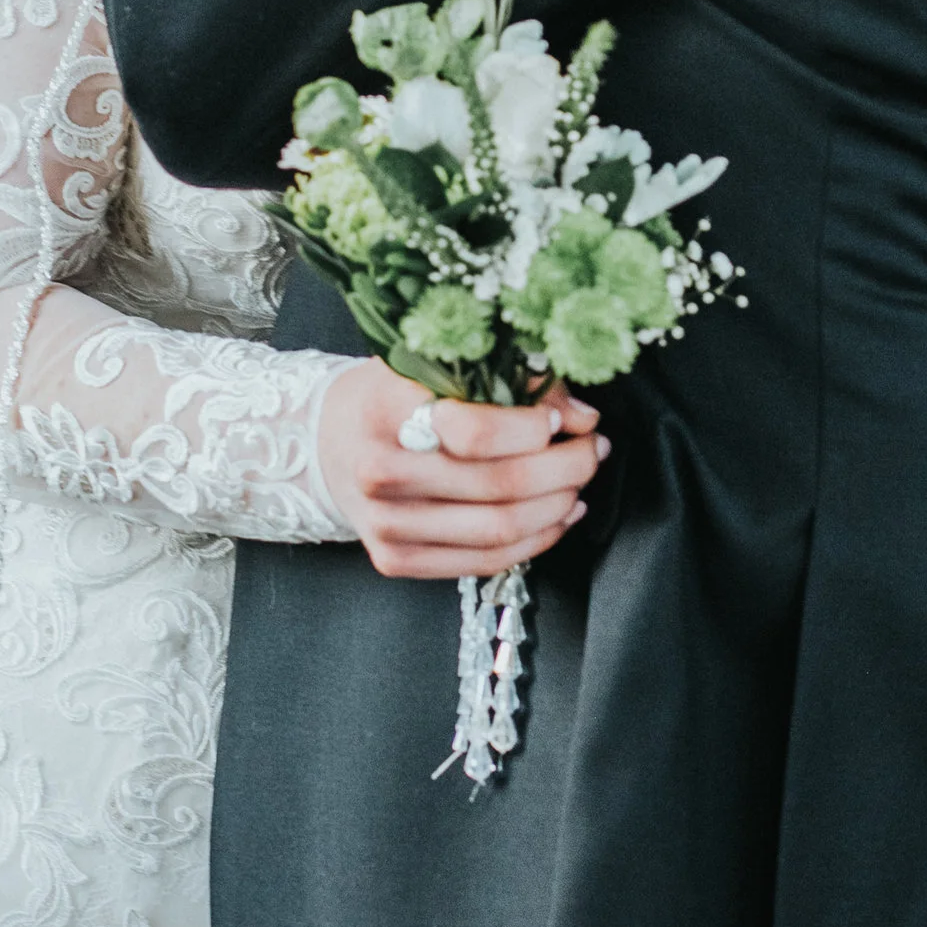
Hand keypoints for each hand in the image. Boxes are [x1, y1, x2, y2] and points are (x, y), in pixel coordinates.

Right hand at [317, 363, 604, 577]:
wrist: (333, 443)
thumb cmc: (397, 396)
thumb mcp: (442, 365)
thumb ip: (514, 380)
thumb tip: (581, 417)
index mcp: (387, 409)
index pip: (475, 432)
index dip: (533, 429)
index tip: (560, 421)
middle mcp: (379, 472)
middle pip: (499, 485)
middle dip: (566, 468)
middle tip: (594, 449)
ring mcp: (385, 523)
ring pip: (499, 530)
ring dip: (558, 506)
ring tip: (579, 481)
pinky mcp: (394, 559)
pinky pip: (484, 561)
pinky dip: (535, 541)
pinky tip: (557, 515)